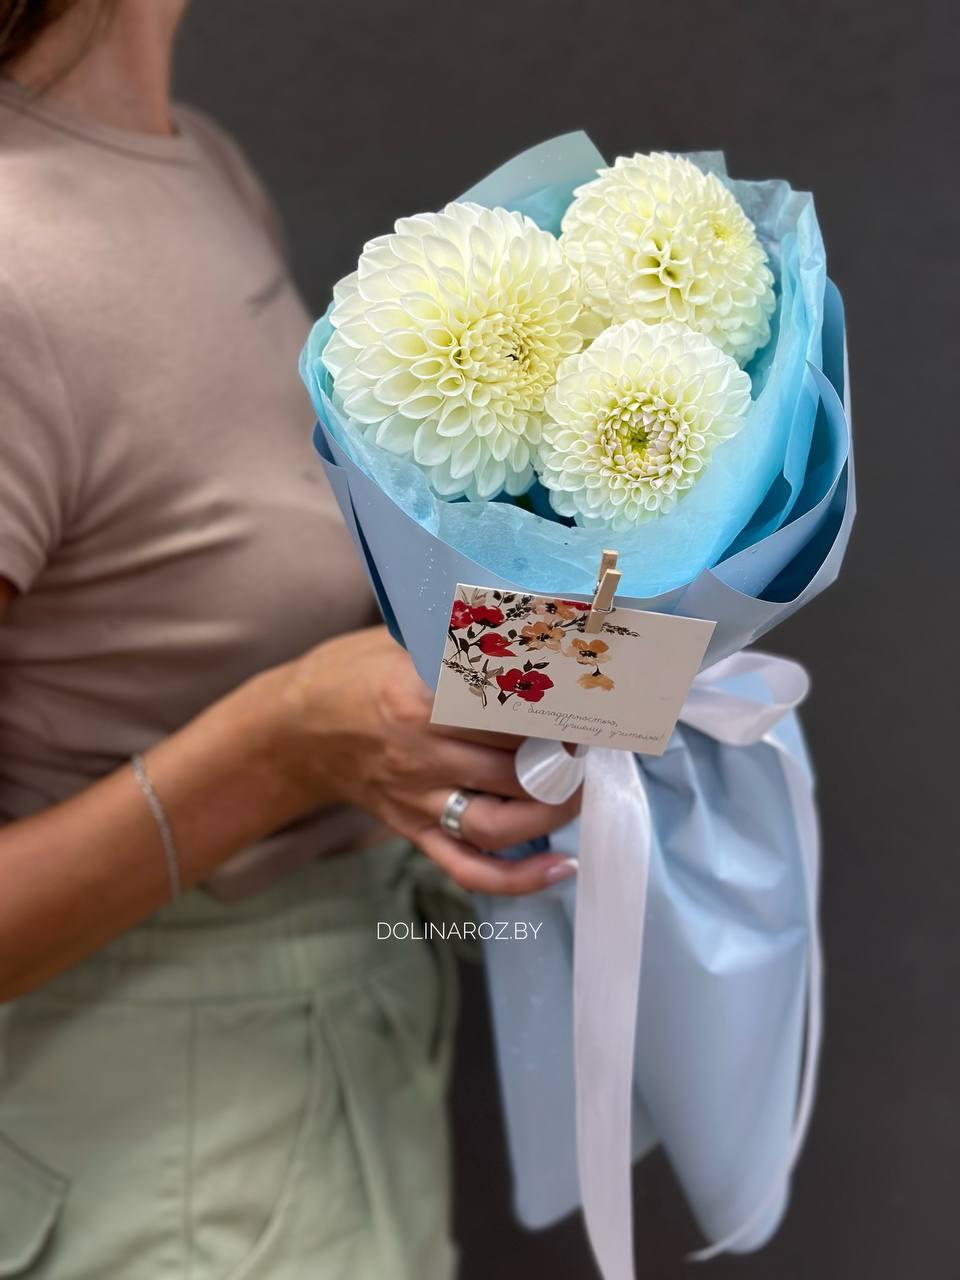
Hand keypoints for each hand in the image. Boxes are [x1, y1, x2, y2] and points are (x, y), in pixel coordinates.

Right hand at [275, 627, 579, 894]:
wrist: (292, 729)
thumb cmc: (353, 673)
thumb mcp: (403, 640)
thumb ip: (466, 642)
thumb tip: (542, 627)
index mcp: (419, 696)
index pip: (508, 710)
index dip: (559, 707)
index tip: (590, 699)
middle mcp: (420, 753)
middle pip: (515, 766)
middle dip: (567, 755)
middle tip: (594, 737)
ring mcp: (417, 799)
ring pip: (502, 822)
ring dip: (555, 808)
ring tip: (580, 784)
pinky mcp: (414, 832)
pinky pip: (470, 868)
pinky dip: (520, 878)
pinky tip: (562, 866)